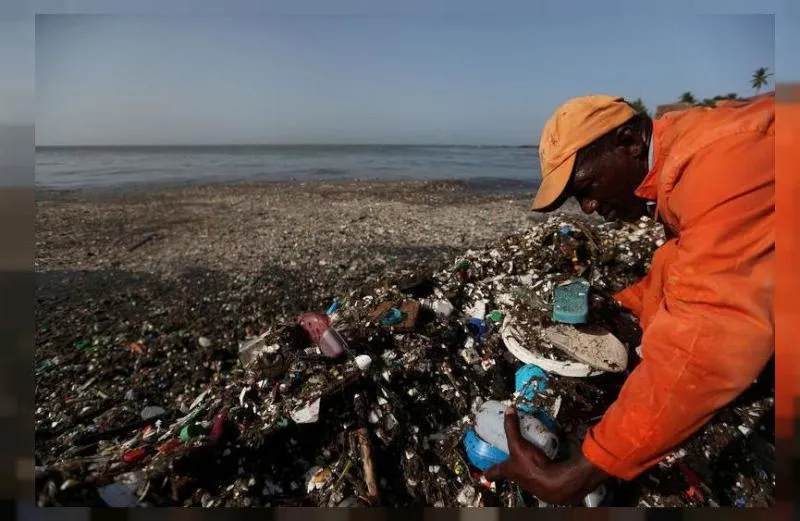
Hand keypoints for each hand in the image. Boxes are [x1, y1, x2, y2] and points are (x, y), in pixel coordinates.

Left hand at [484, 407, 609, 504]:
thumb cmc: (532, 468)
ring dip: (525, 462)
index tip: (484, 469)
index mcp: (507, 471)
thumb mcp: (517, 444)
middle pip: (509, 472)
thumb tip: (508, 412)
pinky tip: (544, 452)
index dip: (487, 471)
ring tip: (527, 450)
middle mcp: (518, 477)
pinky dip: (541, 461)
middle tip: (507, 453)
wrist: (556, 481)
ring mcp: (531, 479)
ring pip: (525, 470)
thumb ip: (512, 428)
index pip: (492, 473)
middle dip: (508, 463)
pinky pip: (540, 468)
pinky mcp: (544, 476)